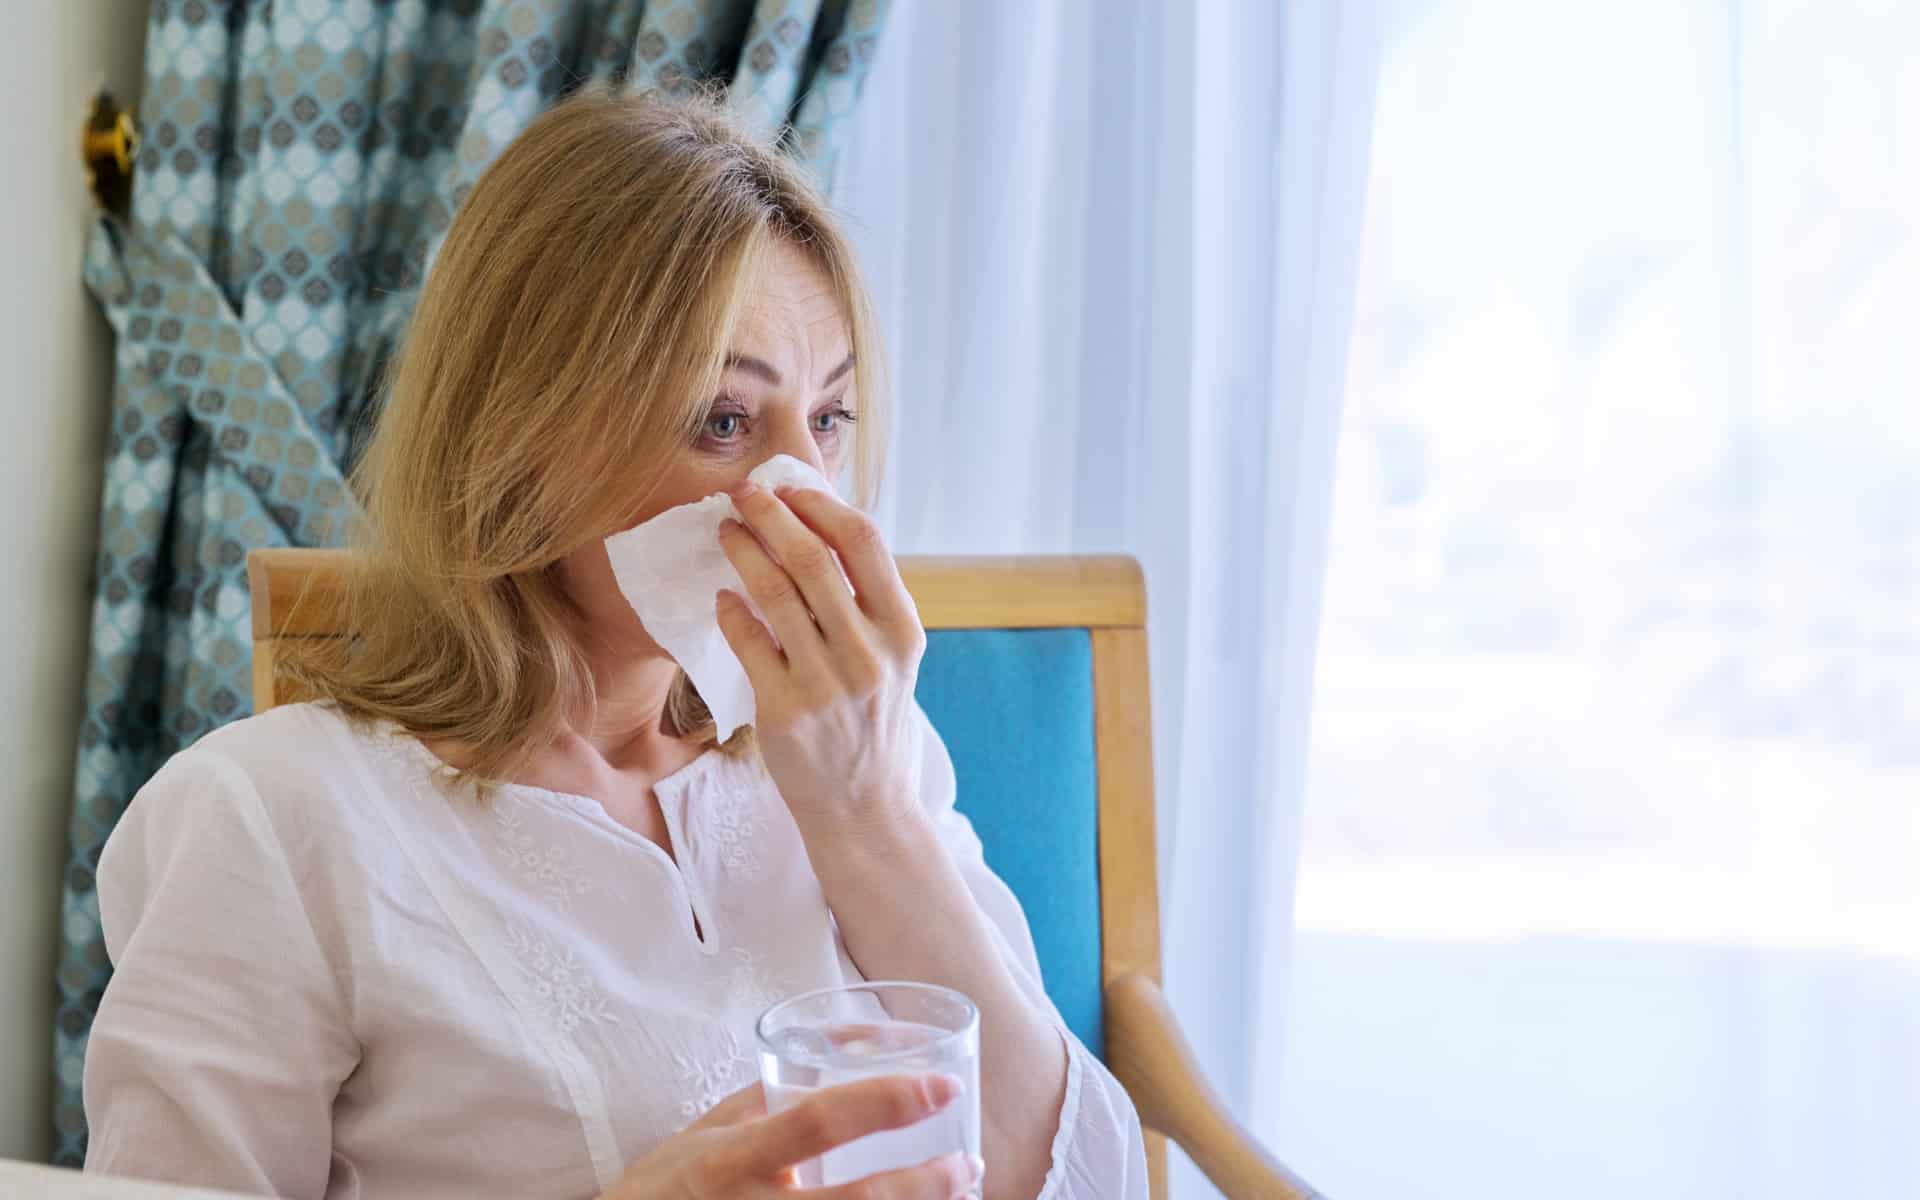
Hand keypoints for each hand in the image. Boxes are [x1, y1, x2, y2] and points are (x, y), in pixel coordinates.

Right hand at [601, 1074, 981, 1198]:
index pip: (817, 1121)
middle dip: (925, 1184)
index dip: (886, 1101)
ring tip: (958, 1195)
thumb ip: (764, 1100)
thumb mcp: (704, 1135)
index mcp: (731, 1160)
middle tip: (968, 1162)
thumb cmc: (664, 1188)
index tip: (941, 1087)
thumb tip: (840, 1049)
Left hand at [715, 481, 926, 837]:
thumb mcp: (891, 659)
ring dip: (744, 552)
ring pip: (776, 593)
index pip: (864, 542)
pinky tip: (724, 596)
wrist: (863, 806)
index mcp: (903, 630)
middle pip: (813, 558)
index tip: (790, 488)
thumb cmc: (870, 720)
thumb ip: (866, 601)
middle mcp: (870, 653)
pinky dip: (732, 610)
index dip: (821, 505)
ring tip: (726, 532)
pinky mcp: (786, 710)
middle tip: (742, 493)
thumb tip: (815, 525)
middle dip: (771, 515)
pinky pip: (749, 641)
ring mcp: (828, 683)